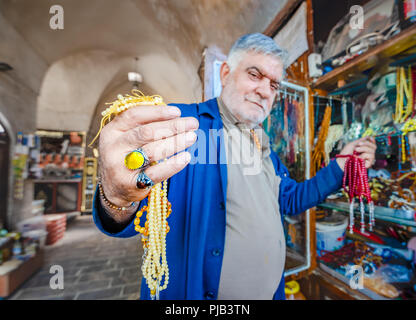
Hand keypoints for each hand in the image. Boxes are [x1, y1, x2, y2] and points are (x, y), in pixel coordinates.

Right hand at [98, 104, 198, 221]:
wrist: (111, 190)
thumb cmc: (125, 157)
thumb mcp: (125, 139)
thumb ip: (143, 126)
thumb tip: (175, 117)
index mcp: (111, 131)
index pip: (134, 115)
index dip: (157, 112)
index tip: (177, 112)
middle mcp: (113, 148)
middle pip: (146, 132)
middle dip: (172, 126)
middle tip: (192, 123)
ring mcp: (121, 167)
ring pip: (152, 151)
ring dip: (176, 142)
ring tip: (192, 137)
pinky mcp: (131, 184)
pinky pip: (155, 173)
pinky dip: (173, 164)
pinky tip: (186, 157)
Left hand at [336, 136, 376, 170]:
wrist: (342, 161)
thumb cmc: (345, 153)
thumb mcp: (352, 144)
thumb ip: (361, 140)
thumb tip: (369, 137)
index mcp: (364, 149)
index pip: (372, 144)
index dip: (373, 140)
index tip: (369, 138)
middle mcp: (367, 154)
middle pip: (374, 146)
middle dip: (366, 143)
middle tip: (358, 144)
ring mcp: (368, 159)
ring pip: (372, 151)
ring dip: (364, 149)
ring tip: (356, 150)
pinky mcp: (368, 164)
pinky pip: (371, 157)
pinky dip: (364, 155)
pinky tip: (358, 157)